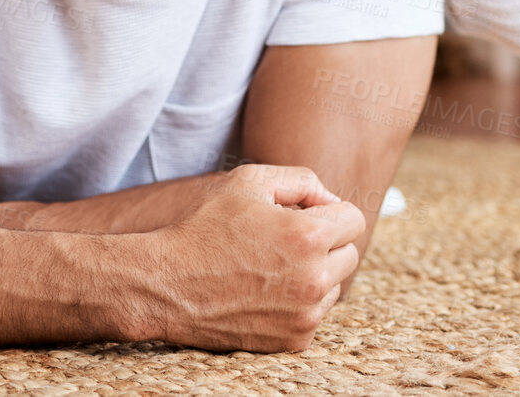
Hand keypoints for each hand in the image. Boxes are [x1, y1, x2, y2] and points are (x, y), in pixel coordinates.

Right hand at [141, 163, 364, 351]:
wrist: (166, 285)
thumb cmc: (205, 227)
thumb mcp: (249, 182)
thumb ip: (301, 180)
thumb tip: (332, 199)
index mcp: (308, 236)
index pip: (353, 219)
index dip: (329, 212)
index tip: (303, 216)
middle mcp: (314, 279)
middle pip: (349, 254)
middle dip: (325, 244)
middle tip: (285, 241)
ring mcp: (305, 314)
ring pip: (334, 286)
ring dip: (314, 274)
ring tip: (271, 267)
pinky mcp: (294, 340)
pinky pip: (314, 314)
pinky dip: (299, 303)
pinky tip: (265, 292)